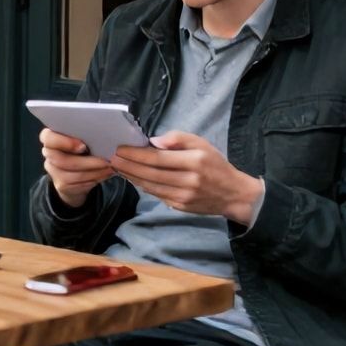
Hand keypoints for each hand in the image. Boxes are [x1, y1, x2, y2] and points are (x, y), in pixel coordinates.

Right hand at [41, 128, 113, 208]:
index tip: (83, 146)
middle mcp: (48, 153)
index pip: (48, 138)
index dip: (64, 142)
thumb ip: (84, 135)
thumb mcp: (81, 137)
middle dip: (86, 162)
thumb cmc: (80, 148)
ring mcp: (53, 171)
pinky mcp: (61, 185)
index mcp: (50, 138)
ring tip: (109, 168)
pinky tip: (104, 174)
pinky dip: (94, 179)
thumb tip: (103, 134)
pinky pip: (78, 184)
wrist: (74, 170)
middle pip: (61, 160)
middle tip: (105, 161)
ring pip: (72, 175)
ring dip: (94, 172)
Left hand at [111, 131, 263, 225]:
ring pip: (150, 186)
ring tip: (118, 167)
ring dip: (131, 176)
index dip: (136, 154)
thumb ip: (179, 139)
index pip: (158, 158)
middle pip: (150, 173)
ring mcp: (183, 196)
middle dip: (128, 165)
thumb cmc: (216, 165)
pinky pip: (156, 194)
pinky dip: (142, 186)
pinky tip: (134, 178)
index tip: (120, 148)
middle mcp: (188, 180)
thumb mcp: (202, 144)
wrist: (233, 194)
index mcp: (194, 162)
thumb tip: (154, 141)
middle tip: (111, 158)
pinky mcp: (180, 206)